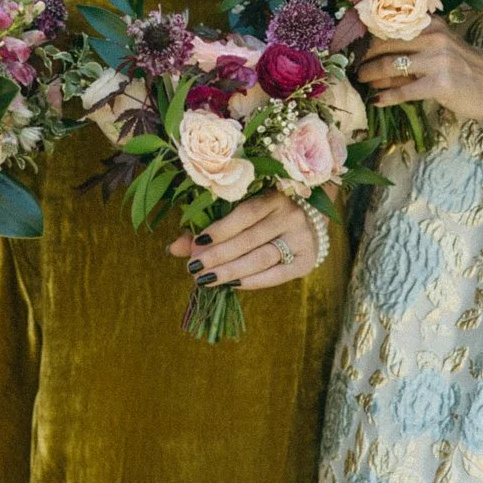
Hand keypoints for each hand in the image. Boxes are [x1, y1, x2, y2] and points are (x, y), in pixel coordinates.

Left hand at [167, 190, 320, 290]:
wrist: (310, 224)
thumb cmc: (265, 217)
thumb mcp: (241, 214)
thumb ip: (209, 228)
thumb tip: (173, 248)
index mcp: (274, 197)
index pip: (246, 213)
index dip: (221, 228)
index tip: (197, 241)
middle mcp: (291, 216)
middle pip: (250, 239)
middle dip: (219, 255)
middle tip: (194, 267)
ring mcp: (302, 239)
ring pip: (261, 258)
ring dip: (231, 271)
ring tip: (206, 279)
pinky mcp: (306, 261)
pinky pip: (277, 275)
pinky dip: (253, 281)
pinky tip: (231, 285)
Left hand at [355, 27, 482, 122]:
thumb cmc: (463, 66)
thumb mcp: (440, 47)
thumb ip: (413, 47)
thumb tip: (373, 58)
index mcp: (431, 24)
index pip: (390, 26)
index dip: (367, 37)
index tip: (351, 46)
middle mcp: (433, 38)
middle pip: (385, 44)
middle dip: (363, 56)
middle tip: (351, 65)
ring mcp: (437, 61)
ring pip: (390, 66)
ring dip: (370, 74)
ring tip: (360, 80)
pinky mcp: (440, 84)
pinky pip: (404, 91)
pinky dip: (387, 96)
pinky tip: (376, 100)